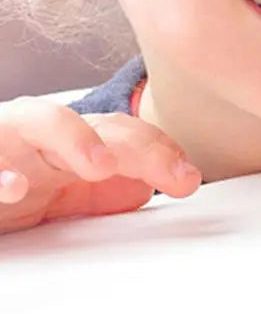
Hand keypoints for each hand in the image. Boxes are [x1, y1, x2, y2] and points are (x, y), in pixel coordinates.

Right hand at [0, 97, 201, 233]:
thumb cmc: (11, 181)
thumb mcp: (64, 191)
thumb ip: (103, 191)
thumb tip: (148, 186)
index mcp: (70, 143)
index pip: (126, 135)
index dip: (160, 150)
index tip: (189, 179)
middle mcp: (39, 136)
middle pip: (97, 125)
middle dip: (139, 146)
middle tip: (174, 173)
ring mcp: (3, 146)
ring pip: (38, 121)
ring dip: (73, 137)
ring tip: (101, 163)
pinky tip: (16, 185)